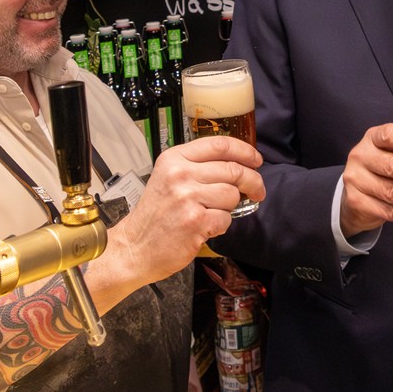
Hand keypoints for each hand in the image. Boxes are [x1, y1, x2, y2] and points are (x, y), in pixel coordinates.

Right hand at [110, 137, 263, 287]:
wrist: (135, 247)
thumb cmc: (156, 214)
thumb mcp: (169, 177)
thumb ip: (199, 166)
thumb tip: (240, 162)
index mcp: (174, 159)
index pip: (220, 144)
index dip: (245, 151)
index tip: (256, 160)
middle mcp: (180, 174)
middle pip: (233, 169)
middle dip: (252, 181)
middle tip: (257, 190)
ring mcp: (187, 198)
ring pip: (232, 195)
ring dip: (230, 207)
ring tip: (212, 212)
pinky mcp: (195, 222)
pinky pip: (226, 218)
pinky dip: (221, 225)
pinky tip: (206, 227)